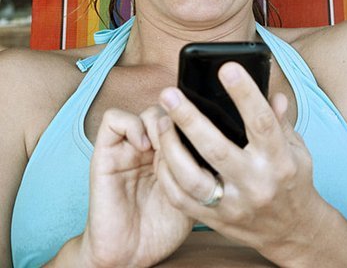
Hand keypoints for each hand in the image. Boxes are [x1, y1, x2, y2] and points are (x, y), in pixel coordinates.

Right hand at [80, 108, 192, 267]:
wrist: (130, 256)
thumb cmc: (162, 228)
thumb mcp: (193, 194)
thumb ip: (201, 166)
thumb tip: (223, 142)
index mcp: (171, 153)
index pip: (186, 119)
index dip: (196, 123)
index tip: (205, 139)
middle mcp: (151, 145)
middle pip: (171, 110)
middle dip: (181, 123)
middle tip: (185, 144)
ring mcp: (128, 147)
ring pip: (147, 110)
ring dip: (159, 124)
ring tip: (164, 148)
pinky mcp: (105, 153)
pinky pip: (112, 119)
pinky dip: (131, 125)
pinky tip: (143, 147)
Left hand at [156, 62, 329, 266]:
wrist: (293, 232)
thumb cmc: (292, 181)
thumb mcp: (296, 149)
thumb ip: (279, 121)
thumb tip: (273, 92)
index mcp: (278, 160)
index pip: (261, 122)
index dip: (244, 94)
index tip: (227, 69)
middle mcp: (255, 183)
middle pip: (216, 149)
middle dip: (189, 119)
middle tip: (169, 94)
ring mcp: (233, 205)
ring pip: (192, 178)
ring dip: (171, 147)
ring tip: (160, 121)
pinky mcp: (216, 220)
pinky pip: (181, 199)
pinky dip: (166, 175)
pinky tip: (161, 152)